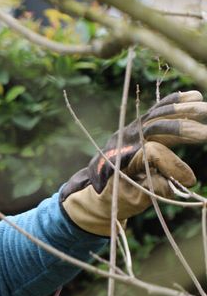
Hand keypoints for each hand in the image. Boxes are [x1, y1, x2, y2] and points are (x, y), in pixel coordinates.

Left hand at [61, 90, 206, 235]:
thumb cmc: (117, 196)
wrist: (98, 187)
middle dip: (182, 128)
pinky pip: (156, 110)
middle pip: (154, 126)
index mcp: (121, 159)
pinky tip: (194, 95)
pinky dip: (174, 102)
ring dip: (183, 110)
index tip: (190, 181)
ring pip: (157, 115)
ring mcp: (131, 130)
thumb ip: (152, 190)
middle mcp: (125, 140)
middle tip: (206, 134)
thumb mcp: (131, 200)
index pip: (152, 153)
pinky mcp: (138, 126)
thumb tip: (176, 180)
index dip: (173, 166)